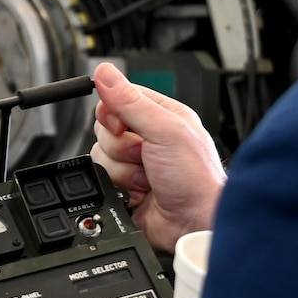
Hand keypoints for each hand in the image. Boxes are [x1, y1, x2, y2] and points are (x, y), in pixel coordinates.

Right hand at [90, 62, 225, 252]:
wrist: (195, 223)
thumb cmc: (196, 178)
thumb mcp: (165, 131)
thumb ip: (132, 102)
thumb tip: (105, 73)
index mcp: (162, 116)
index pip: (119, 99)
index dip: (113, 112)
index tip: (122, 126)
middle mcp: (149, 138)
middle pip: (105, 129)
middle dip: (121, 147)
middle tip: (144, 156)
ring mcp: (137, 164)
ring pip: (101, 155)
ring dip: (123, 170)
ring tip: (147, 177)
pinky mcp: (126, 187)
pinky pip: (102, 179)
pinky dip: (119, 188)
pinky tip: (140, 192)